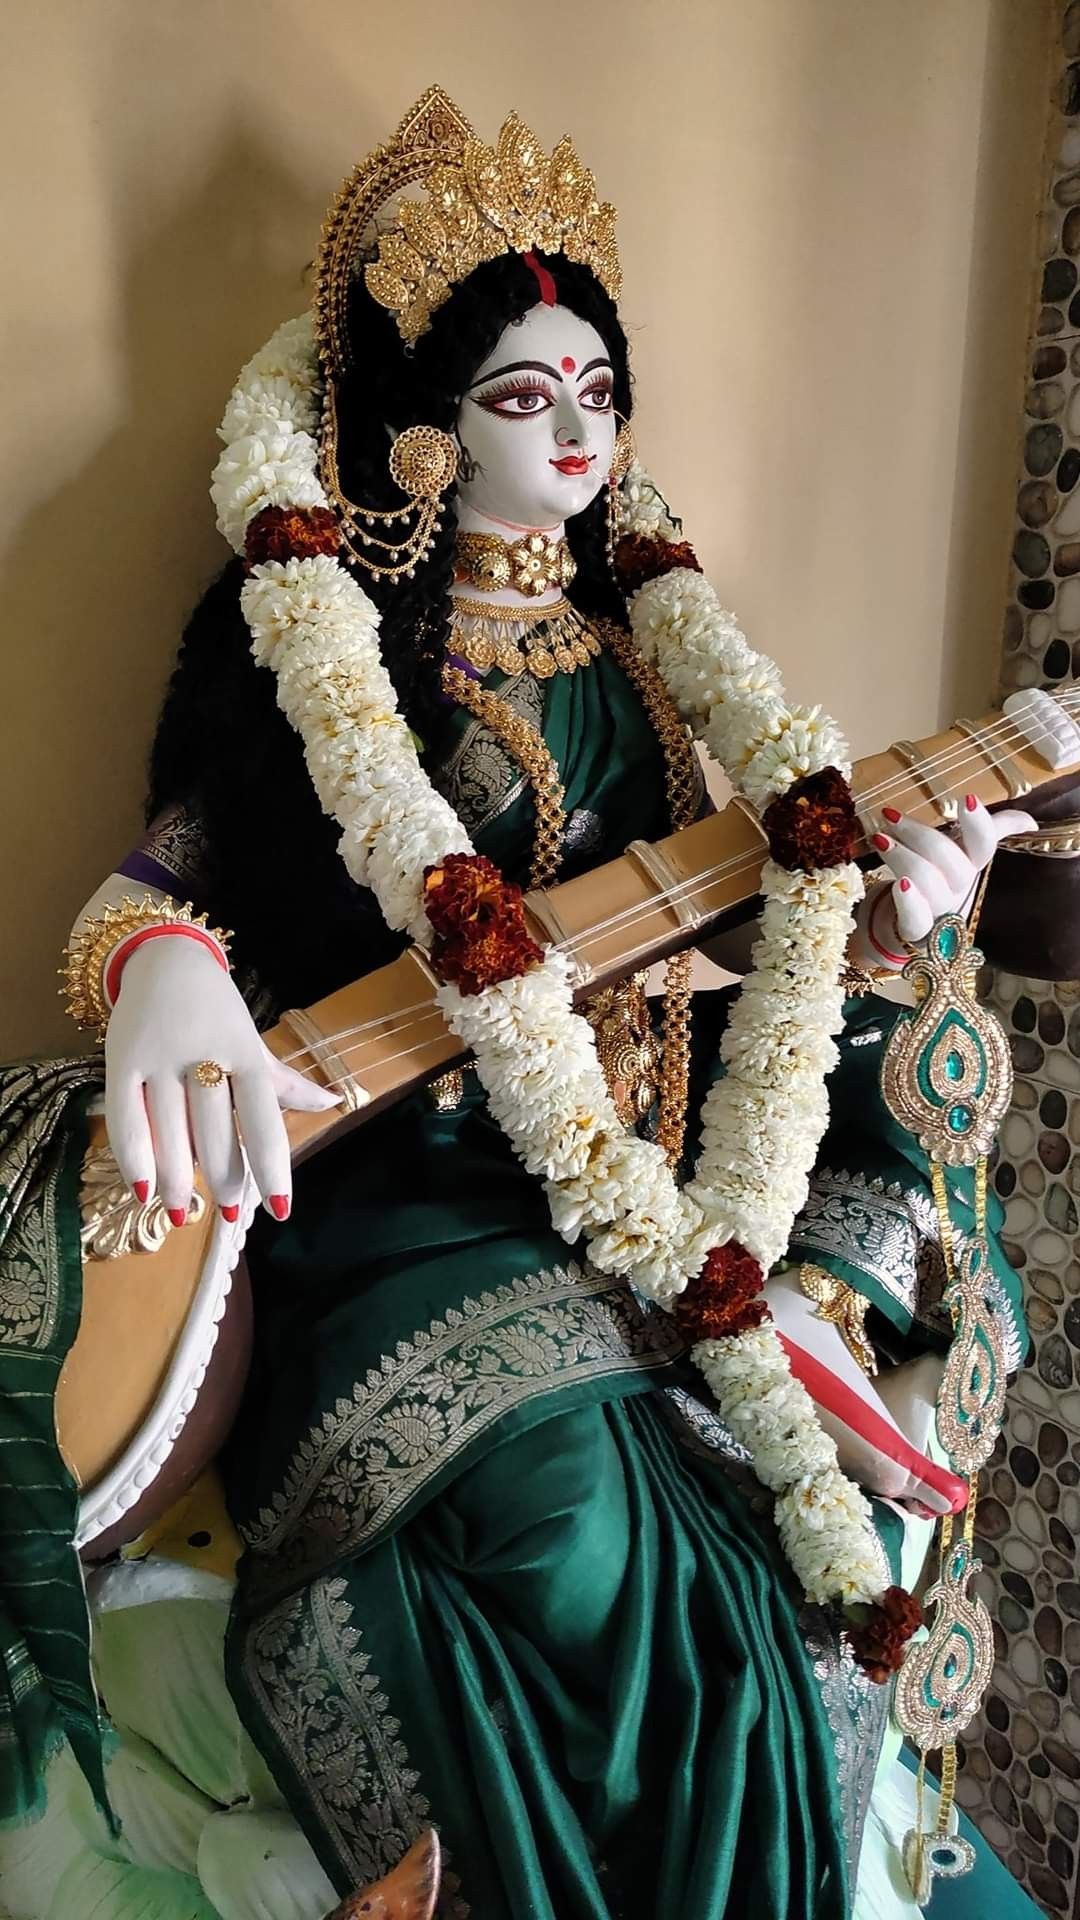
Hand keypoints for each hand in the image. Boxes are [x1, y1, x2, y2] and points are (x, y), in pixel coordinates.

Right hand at [104, 935, 339, 1220]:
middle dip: (225, 1179)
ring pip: (169, 1132)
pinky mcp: (121, 1058)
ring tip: (183, 1214)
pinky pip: (125, 1117)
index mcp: (245, 1052)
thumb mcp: (251, 1041)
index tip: (280, 1208)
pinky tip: (143, 1192)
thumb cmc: (216, 1010)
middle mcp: (204, 1054)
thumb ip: (285, 1081)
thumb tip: (332, 1103)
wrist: (164, 956)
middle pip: (214, 1133)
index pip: (263, 1118)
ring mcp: (160, 1056)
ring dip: (177, 1180)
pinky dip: (133, 1158)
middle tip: (232, 1213)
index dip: (272, 1166)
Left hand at [853, 794, 1035, 965]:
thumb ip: (991, 831)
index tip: (967, 799)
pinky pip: (916, 917)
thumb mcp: (963, 853)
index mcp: (971, 864)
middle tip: (890, 816)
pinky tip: (899, 884)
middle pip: (950, 861)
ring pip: (928, 882)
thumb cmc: (941, 880)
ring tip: (880, 838)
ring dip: (902, 857)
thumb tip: (1030, 822)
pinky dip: (909, 899)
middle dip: (919, 834)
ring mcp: (939, 910)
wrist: (917, 927)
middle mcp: (959, 887)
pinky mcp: (917, 930)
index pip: (985, 844)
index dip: (979, 824)